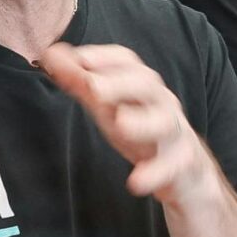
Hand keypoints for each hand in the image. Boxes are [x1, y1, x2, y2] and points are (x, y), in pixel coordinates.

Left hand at [39, 43, 212, 202]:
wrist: (186, 168)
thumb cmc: (140, 127)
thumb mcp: (108, 105)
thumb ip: (79, 82)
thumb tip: (50, 54)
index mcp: (142, 85)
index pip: (127, 62)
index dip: (104, 58)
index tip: (79, 59)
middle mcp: (160, 103)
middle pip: (147, 86)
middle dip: (120, 84)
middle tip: (93, 88)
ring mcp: (172, 132)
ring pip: (164, 123)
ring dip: (143, 123)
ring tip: (121, 125)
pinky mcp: (181, 163)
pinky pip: (171, 166)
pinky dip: (155, 172)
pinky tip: (135, 182)